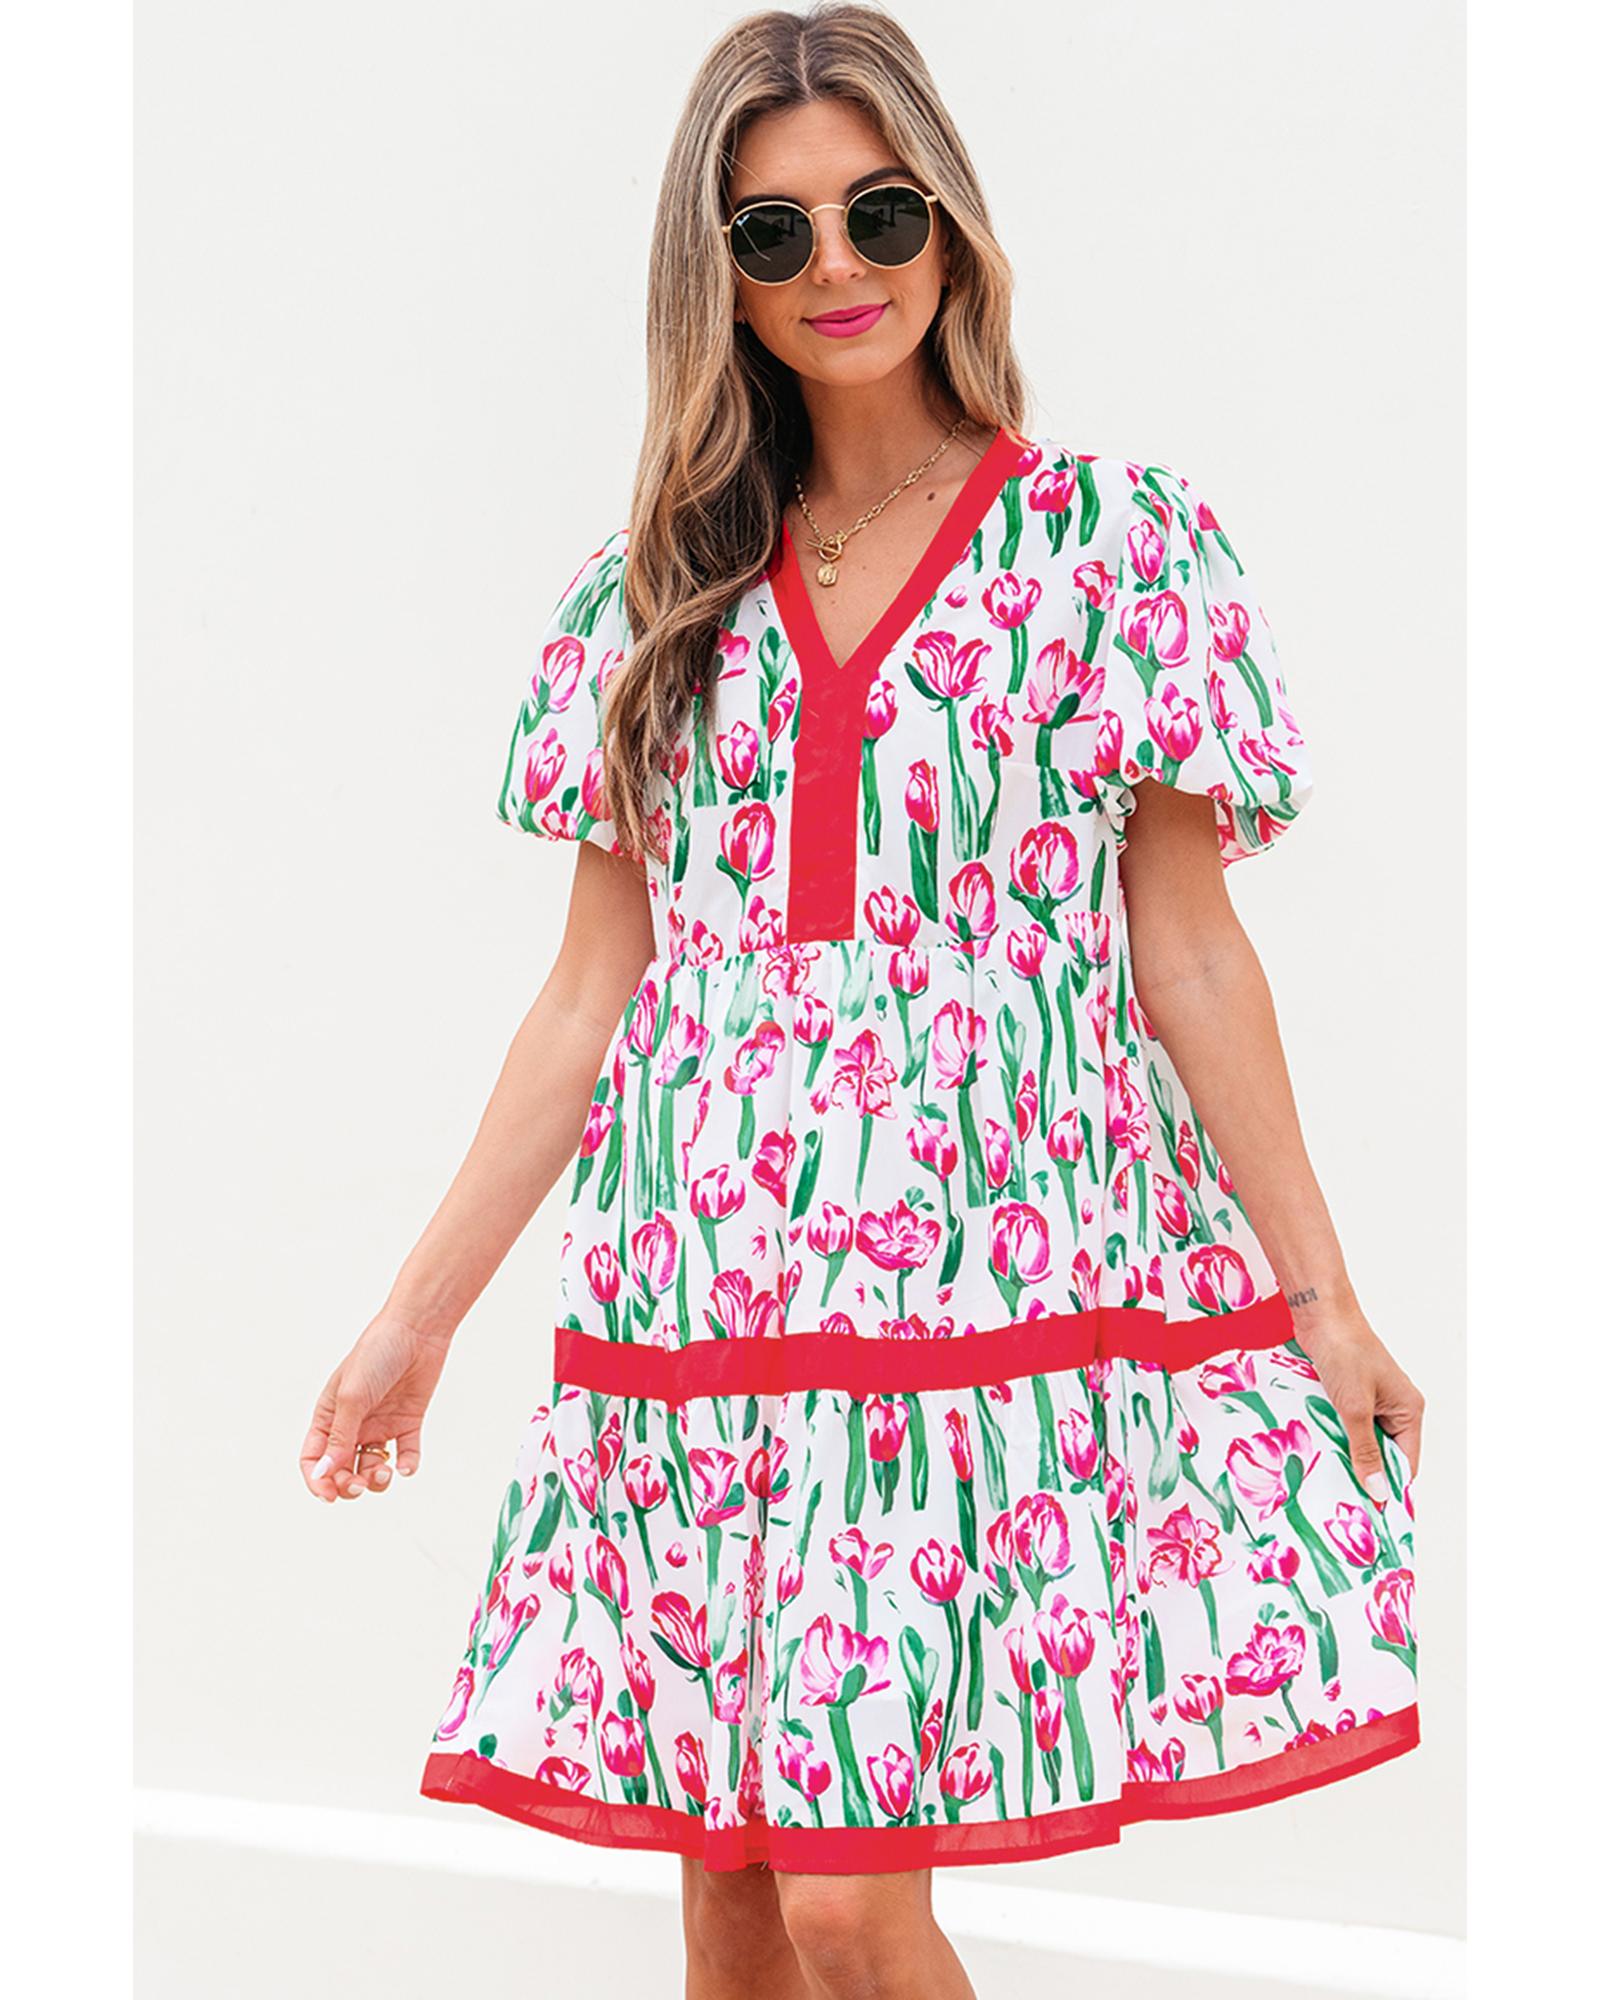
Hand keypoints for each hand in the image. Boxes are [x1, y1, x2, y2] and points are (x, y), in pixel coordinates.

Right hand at [299, 1308, 452, 1502]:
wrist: (417, 1330)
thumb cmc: (376, 1355)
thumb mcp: (352, 1397)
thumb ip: (339, 1438)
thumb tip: (322, 1475)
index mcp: (329, 1415)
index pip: (313, 1458)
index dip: (316, 1480)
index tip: (328, 1495)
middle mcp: (353, 1424)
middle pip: (342, 1470)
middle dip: (347, 1486)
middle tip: (359, 1485)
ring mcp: (381, 1424)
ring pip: (373, 1467)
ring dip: (377, 1480)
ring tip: (385, 1472)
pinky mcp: (407, 1422)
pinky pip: (406, 1454)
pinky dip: (406, 1465)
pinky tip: (405, 1466)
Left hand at [1290, 1295, 1425, 1496]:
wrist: (1321, 1314)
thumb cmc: (1344, 1352)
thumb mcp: (1354, 1407)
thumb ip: (1364, 1449)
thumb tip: (1378, 1489)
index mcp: (1409, 1411)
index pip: (1405, 1464)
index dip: (1389, 1488)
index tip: (1372, 1514)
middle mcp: (1395, 1408)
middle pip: (1384, 1454)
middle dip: (1364, 1473)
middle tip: (1343, 1502)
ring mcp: (1372, 1400)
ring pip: (1362, 1440)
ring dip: (1346, 1454)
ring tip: (1327, 1479)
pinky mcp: (1349, 1394)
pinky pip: (1345, 1425)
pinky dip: (1334, 1436)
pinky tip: (1318, 1450)